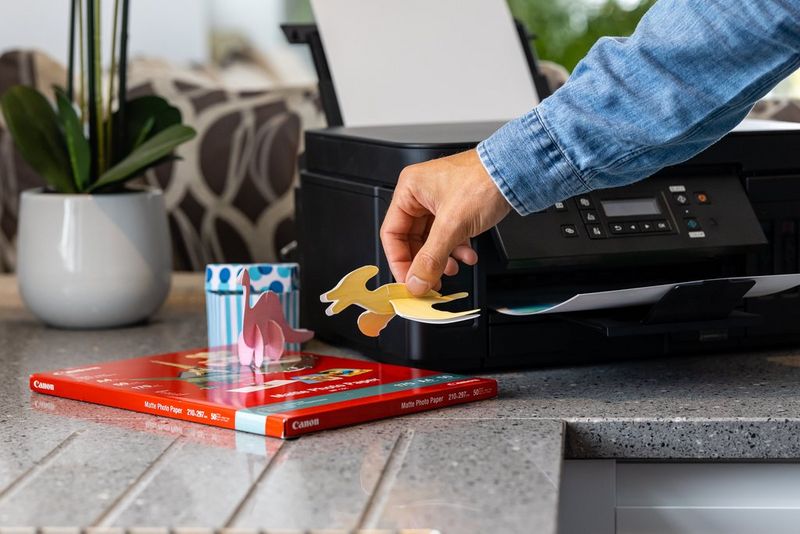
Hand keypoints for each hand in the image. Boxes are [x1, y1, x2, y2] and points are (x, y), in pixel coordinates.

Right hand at [380, 149, 511, 295]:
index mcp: (409, 190)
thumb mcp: (452, 225)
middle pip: (412, 239)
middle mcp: (420, 194)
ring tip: (453, 268)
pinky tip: (468, 255)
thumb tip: (415, 282)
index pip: (392, 233)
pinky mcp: (457, 207)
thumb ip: (430, 258)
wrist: (517, 171)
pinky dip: (457, 248)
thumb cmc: (484, 181)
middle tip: (430, 282)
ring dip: (442, 258)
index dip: (399, 261)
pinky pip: (448, 235)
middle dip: (424, 262)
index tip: (409, 282)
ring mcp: (439, 200)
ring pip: (432, 240)